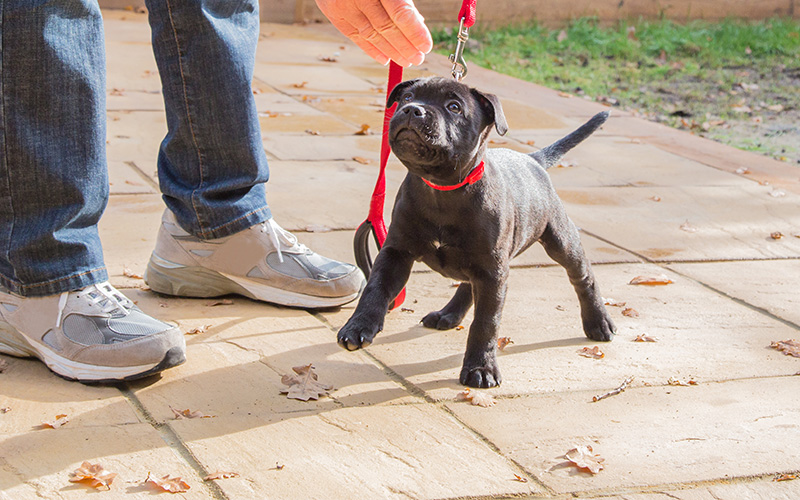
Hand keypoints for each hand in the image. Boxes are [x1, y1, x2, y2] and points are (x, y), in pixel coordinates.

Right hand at [315, 0, 432, 66]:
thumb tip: (416, 24)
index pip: (401, 13)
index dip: (415, 32)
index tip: (426, 45)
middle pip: (386, 27)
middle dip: (405, 47)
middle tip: (418, 58)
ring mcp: (344, 5)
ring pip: (371, 35)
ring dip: (391, 51)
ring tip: (405, 60)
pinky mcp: (333, 12)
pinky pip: (354, 36)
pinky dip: (371, 49)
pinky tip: (385, 58)